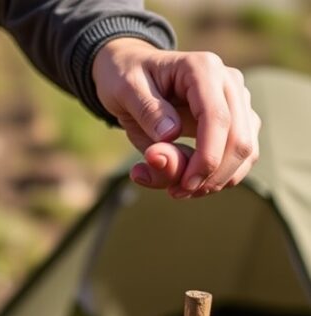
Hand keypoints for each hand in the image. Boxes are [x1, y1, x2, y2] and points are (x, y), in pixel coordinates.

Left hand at [92, 38, 260, 198]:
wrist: (132, 70)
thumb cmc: (127, 80)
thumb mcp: (125, 92)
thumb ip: (147, 113)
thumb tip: (170, 136)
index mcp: (202, 69)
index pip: (218, 119)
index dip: (205, 159)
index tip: (182, 186)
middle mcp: (228, 83)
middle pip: (239, 140)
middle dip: (210, 176)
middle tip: (174, 193)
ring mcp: (237, 102)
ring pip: (246, 152)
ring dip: (213, 181)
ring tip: (173, 188)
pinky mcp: (237, 122)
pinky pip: (239, 158)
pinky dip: (215, 178)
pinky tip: (183, 181)